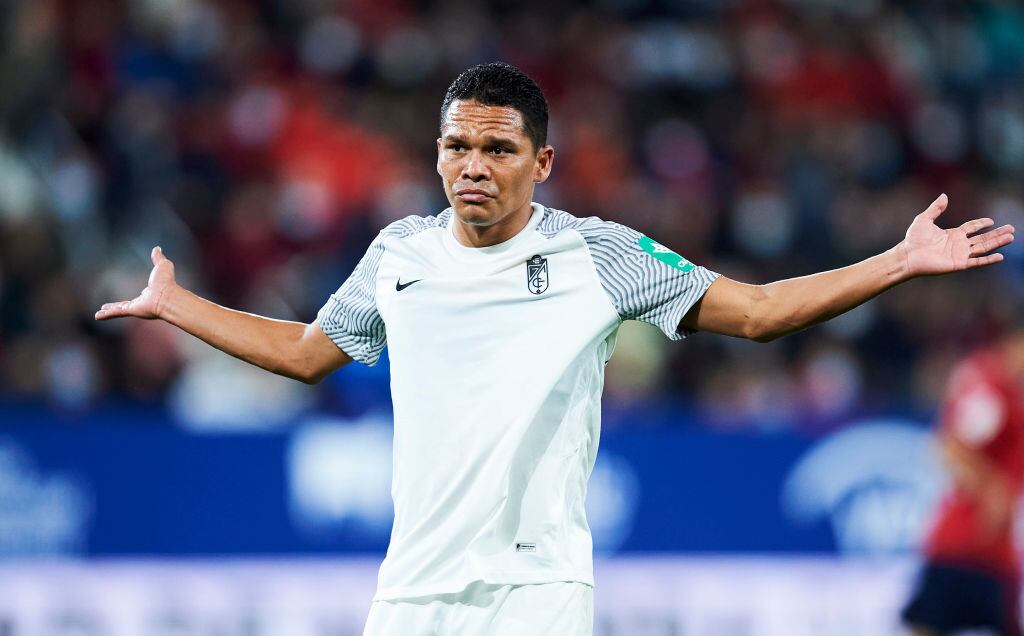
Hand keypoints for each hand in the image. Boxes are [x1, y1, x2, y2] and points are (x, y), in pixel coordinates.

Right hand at [95, 246, 177, 319]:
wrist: (167, 295)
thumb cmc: (167, 281)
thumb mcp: (162, 265)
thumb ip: (158, 257)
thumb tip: (157, 247)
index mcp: (152, 292)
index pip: (145, 294)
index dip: (144, 294)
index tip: (144, 293)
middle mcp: (143, 302)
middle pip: (128, 304)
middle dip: (119, 306)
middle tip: (110, 307)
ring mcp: (136, 307)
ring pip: (119, 309)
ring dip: (109, 311)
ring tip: (99, 313)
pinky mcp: (131, 310)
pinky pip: (116, 312)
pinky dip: (106, 314)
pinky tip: (97, 316)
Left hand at [899, 193, 1014, 276]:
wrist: (908, 255)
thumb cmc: (913, 239)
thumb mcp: (924, 219)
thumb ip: (935, 208)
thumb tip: (944, 195)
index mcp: (952, 234)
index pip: (971, 228)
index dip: (981, 224)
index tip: (992, 220)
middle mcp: (958, 244)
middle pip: (982, 238)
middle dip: (997, 234)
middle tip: (1012, 229)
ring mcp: (960, 254)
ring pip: (983, 248)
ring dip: (997, 243)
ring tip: (1011, 237)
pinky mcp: (958, 264)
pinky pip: (976, 262)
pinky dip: (988, 260)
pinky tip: (1000, 256)